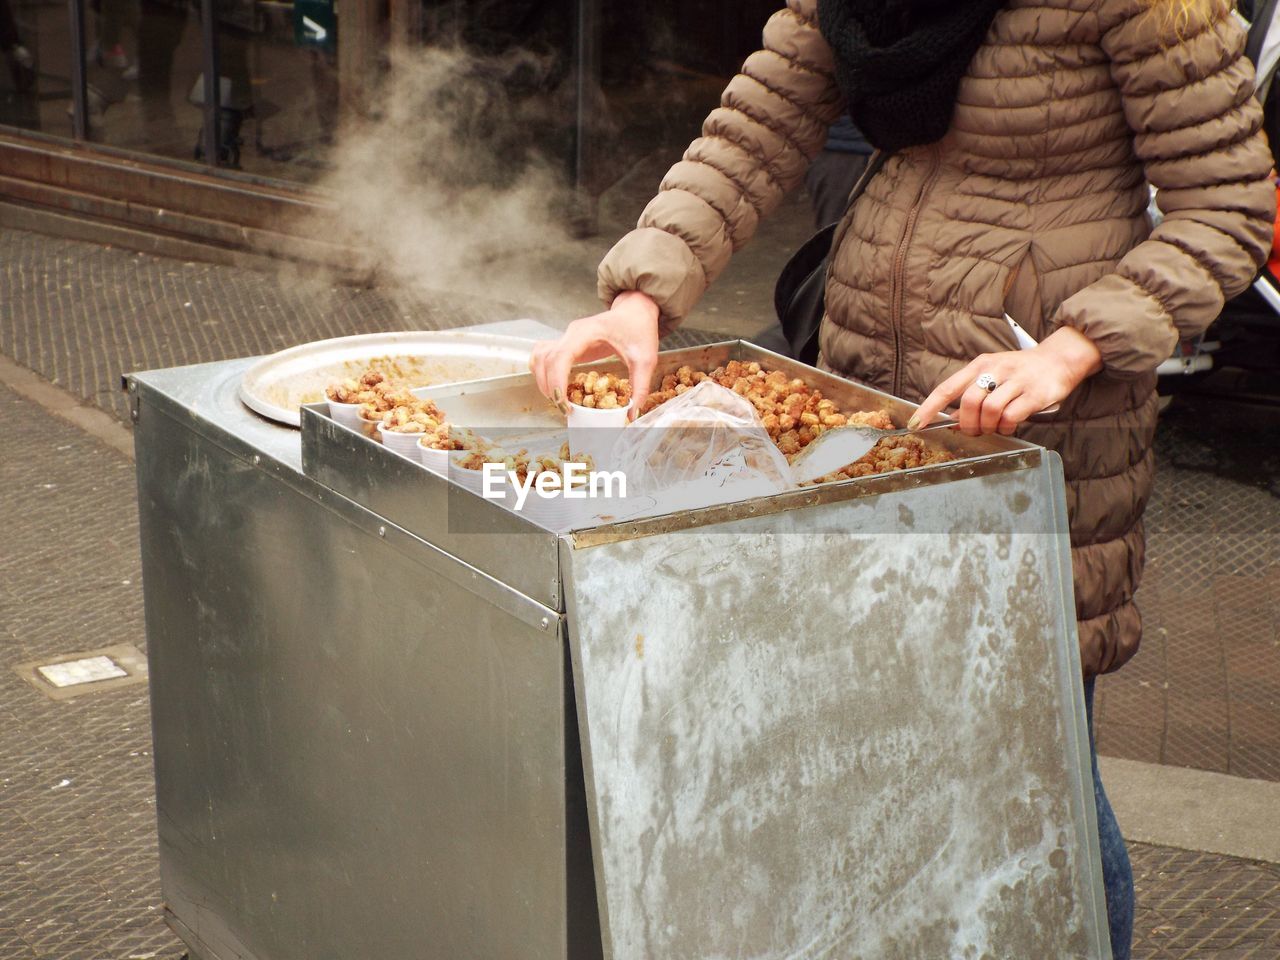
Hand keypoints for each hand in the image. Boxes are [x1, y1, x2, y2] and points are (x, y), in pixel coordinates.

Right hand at [530, 290, 659, 417]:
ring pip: (540, 358)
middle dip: (549, 387)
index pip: (560, 357)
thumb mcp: (645, 359)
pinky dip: (543, 372)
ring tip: (558, 400)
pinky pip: (544, 356)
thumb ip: (639, 386)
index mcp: (587, 333)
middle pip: (545, 360)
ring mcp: (566, 337)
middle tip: (564, 409)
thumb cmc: (639, 329)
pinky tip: (554, 386)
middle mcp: (572, 333)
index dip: (557, 382)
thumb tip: (632, 415)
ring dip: (543, 380)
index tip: (564, 404)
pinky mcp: (567, 343)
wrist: (636, 310)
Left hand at [908, 327, 1102, 435]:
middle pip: (968, 402)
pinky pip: (1011, 416)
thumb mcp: (993, 375)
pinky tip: (1009, 426)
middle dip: (967, 423)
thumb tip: (949, 420)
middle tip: (974, 430)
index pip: (947, 388)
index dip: (929, 408)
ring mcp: (1016, 381)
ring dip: (988, 426)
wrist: (1060, 358)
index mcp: (980, 364)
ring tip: (995, 427)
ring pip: (989, 410)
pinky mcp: (1034, 394)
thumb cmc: (1021, 371)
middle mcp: (995, 369)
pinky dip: (1006, 426)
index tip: (916, 424)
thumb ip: (972, 395)